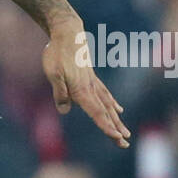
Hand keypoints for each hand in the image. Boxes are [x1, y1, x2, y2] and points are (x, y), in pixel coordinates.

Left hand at [43, 21, 130, 148]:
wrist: (68, 33)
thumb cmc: (57, 53)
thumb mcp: (53, 73)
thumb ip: (59, 91)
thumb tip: (65, 110)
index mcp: (82, 90)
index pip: (96, 113)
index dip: (106, 126)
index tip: (116, 138)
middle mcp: (91, 88)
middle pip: (105, 113)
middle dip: (115, 130)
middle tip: (125, 145)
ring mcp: (93, 83)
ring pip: (108, 106)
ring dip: (116, 121)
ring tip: (125, 134)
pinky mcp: (91, 78)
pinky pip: (105, 95)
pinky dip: (112, 104)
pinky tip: (118, 110)